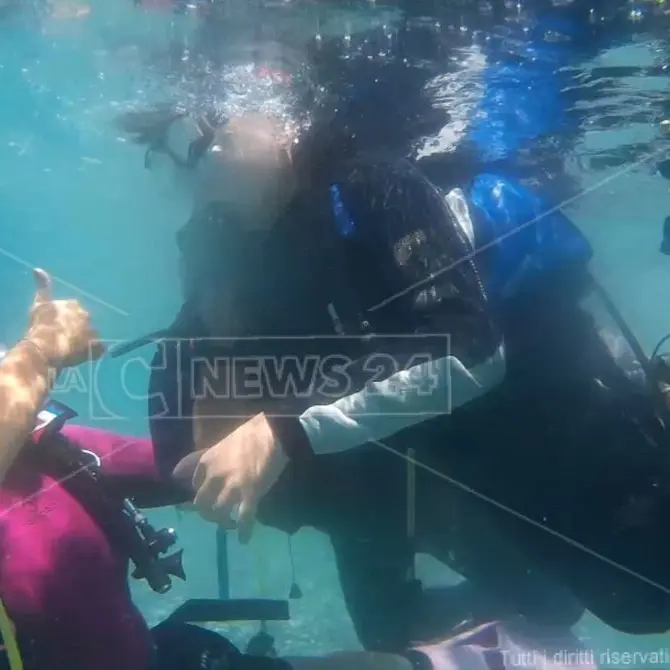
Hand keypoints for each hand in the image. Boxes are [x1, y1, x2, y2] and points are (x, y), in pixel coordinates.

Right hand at [26, 268, 103, 367]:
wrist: (46, 345)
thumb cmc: (40, 325)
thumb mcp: (39, 304)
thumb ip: (42, 287)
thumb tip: (38, 269)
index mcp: (73, 304)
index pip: (73, 312)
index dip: (64, 321)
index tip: (55, 328)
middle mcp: (86, 315)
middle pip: (83, 324)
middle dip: (75, 331)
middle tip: (62, 340)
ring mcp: (92, 330)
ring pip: (90, 337)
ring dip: (83, 342)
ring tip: (69, 350)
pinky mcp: (96, 345)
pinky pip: (99, 349)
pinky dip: (94, 353)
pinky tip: (83, 355)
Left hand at [172, 413, 288, 542]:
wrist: (273, 433)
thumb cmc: (251, 432)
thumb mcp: (222, 442)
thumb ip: (201, 457)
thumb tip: (176, 471)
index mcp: (208, 461)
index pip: (194, 483)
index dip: (200, 491)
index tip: (207, 496)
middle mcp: (215, 476)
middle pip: (201, 503)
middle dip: (207, 511)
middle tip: (216, 515)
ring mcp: (232, 487)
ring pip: (219, 513)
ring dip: (223, 521)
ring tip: (230, 524)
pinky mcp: (250, 496)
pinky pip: (244, 519)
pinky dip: (243, 531)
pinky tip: (243, 539)